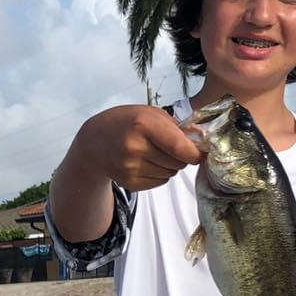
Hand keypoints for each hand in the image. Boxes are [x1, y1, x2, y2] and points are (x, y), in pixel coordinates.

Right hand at [77, 105, 201, 191]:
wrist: (94, 142)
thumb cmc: (126, 123)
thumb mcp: (149, 113)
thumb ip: (174, 127)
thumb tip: (198, 145)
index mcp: (142, 124)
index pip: (179, 146)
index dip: (194, 153)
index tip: (200, 154)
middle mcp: (135, 147)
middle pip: (177, 162)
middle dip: (181, 158)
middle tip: (172, 149)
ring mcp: (130, 167)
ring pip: (170, 174)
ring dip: (170, 166)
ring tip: (156, 155)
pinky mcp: (129, 182)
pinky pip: (159, 182)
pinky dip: (160, 174)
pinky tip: (147, 164)